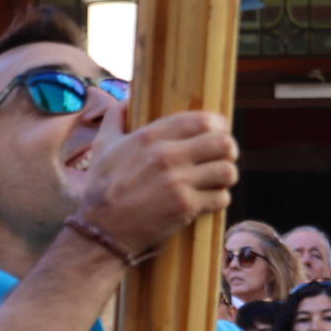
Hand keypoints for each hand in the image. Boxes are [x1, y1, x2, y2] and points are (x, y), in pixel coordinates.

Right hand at [74, 104, 237, 257]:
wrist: (102, 229)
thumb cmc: (102, 187)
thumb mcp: (102, 146)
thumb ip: (114, 118)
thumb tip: (126, 100)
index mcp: (151, 136)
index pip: (202, 120)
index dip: (218, 125)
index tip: (219, 131)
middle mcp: (168, 156)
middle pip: (223, 143)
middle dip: (229, 150)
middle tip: (223, 156)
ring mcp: (179, 183)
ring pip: (227, 171)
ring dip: (226, 176)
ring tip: (218, 179)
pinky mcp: (185, 207)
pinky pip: (220, 197)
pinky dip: (219, 199)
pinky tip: (209, 199)